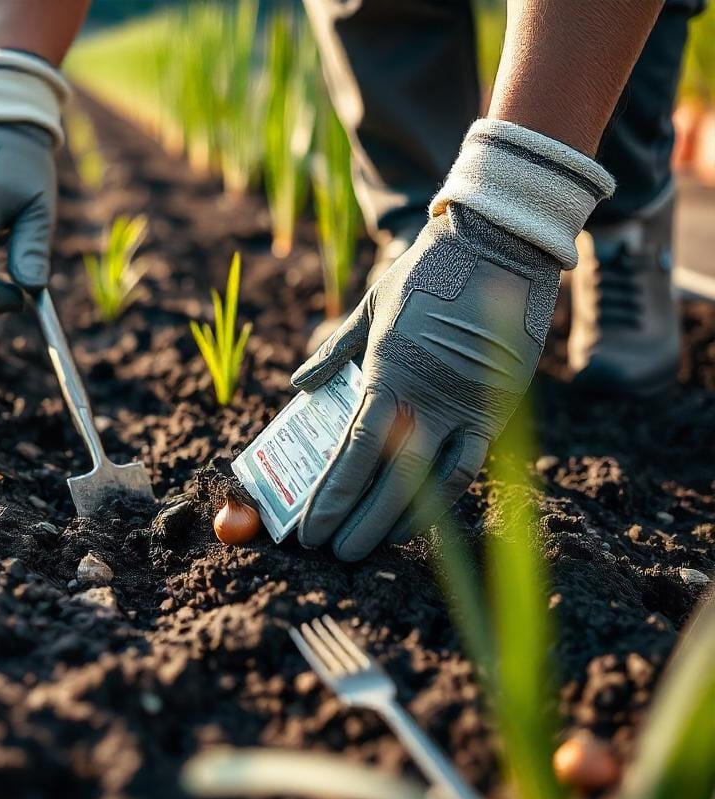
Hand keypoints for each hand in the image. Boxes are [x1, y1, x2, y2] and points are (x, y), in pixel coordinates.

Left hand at [291, 204, 559, 559]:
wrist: (500, 244)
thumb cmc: (424, 272)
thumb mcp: (370, 306)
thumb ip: (335, 353)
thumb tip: (299, 386)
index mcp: (389, 373)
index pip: (353, 453)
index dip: (330, 498)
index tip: (306, 529)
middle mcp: (429, 399)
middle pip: (389, 481)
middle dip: (357, 523)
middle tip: (331, 552)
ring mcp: (469, 407)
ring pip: (434, 485)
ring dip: (401, 522)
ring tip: (371, 545)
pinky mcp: (499, 407)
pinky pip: (470, 465)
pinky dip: (444, 496)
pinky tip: (420, 516)